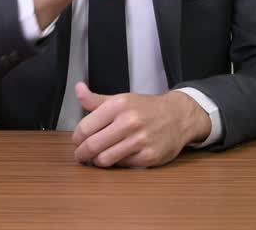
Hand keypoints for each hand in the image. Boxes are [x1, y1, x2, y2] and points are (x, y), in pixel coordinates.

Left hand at [71, 82, 211, 167]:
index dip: (77, 138)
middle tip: (82, 155)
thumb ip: (96, 99)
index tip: (78, 141)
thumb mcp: (122, 99)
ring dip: (98, 160)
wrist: (178, 116)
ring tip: (99, 156)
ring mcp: (140, 140)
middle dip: (82, 153)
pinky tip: (120, 155)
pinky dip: (117, 163)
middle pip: (91, 146)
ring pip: (104, 159)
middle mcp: (129, 121)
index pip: (84, 128)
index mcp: (119, 105)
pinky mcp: (149, 156)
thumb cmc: (146, 109)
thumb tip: (78, 89)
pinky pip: (121, 166)